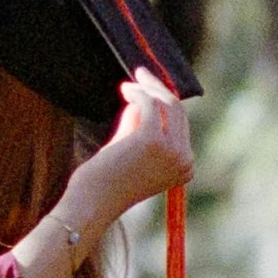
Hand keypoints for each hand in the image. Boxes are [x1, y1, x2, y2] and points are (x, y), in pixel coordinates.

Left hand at [75, 71, 193, 223]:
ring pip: (167, 103)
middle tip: (141, 74)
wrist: (92, 203)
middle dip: (158, 88)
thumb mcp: (130, 152)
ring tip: (128, 85)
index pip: (181, 124)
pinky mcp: (153, 139)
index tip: (149, 89)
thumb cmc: (106, 181)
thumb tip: (139, 101)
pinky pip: (149, 103)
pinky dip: (137, 92)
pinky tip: (125, 91)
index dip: (165, 102)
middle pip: (178, 110)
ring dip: (146, 87)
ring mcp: (171, 150)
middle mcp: (184, 159)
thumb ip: (138, 129)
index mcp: (184, 167)